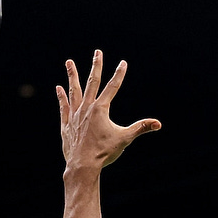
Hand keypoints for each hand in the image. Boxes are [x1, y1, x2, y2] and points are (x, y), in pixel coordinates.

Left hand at [58, 49, 161, 170]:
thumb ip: (141, 128)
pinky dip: (62, 97)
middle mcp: (86, 108)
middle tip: (97, 52)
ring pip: (74, 91)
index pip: (113, 87)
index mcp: (101, 109)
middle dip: (96, 66)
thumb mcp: (124, 139)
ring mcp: (74, 115)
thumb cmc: (104, 153)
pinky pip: (64, 107)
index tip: (123, 63)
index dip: (119, 74)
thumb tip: (158, 123)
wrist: (82, 166)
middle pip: (92, 82)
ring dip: (72, 76)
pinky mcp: (66, 124)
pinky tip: (59, 88)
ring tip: (69, 62)